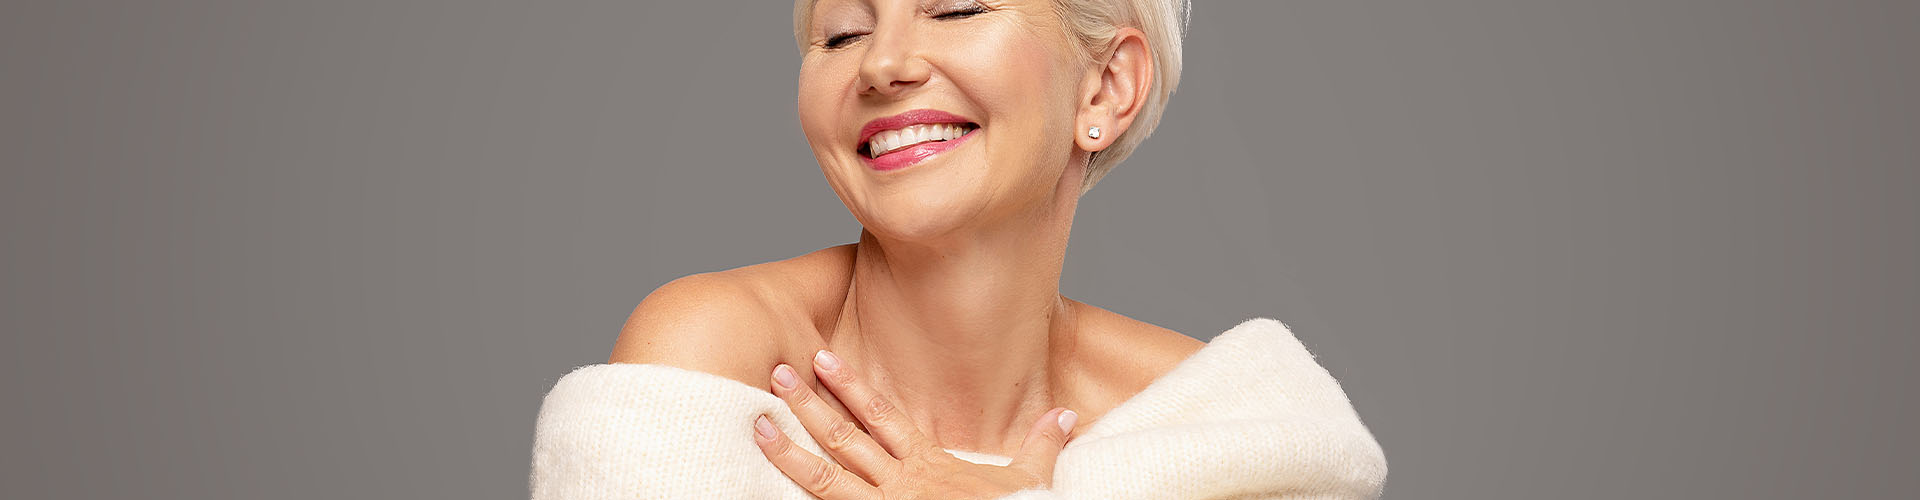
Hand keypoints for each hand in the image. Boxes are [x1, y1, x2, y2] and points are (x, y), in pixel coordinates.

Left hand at [753, 349, 1076, 499]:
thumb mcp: (1031, 480)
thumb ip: (1042, 444)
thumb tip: (1066, 414)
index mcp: (929, 465)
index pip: (882, 416)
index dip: (850, 387)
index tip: (822, 359)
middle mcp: (900, 484)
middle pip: (844, 438)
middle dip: (808, 404)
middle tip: (775, 372)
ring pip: (826, 479)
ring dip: (790, 451)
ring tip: (758, 425)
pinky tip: (769, 494)